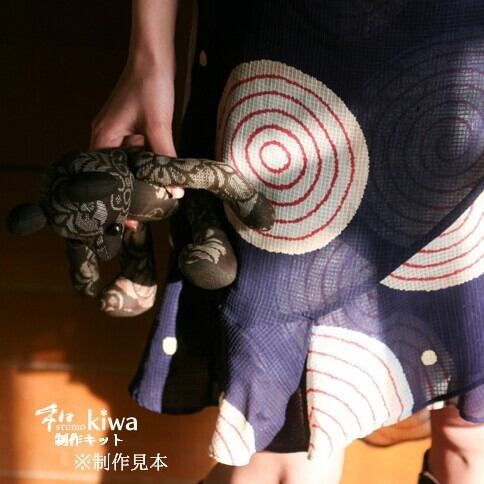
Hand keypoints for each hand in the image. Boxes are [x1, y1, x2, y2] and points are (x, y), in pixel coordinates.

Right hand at [90, 60, 184, 206]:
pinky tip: (159, 175)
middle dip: (127, 192)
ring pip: (128, 163)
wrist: (154, 58)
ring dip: (139, 178)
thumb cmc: (150, 86)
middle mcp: (107, 136)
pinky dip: (147, 164)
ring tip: (151, 200)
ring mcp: (120, 131)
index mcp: (103, 136)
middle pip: (114, 172)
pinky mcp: (133, 127)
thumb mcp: (158, 125)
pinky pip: (137, 152)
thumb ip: (165, 157)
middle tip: (140, 215)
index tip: (124, 219)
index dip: (114, 197)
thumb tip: (174, 187)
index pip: (102, 175)